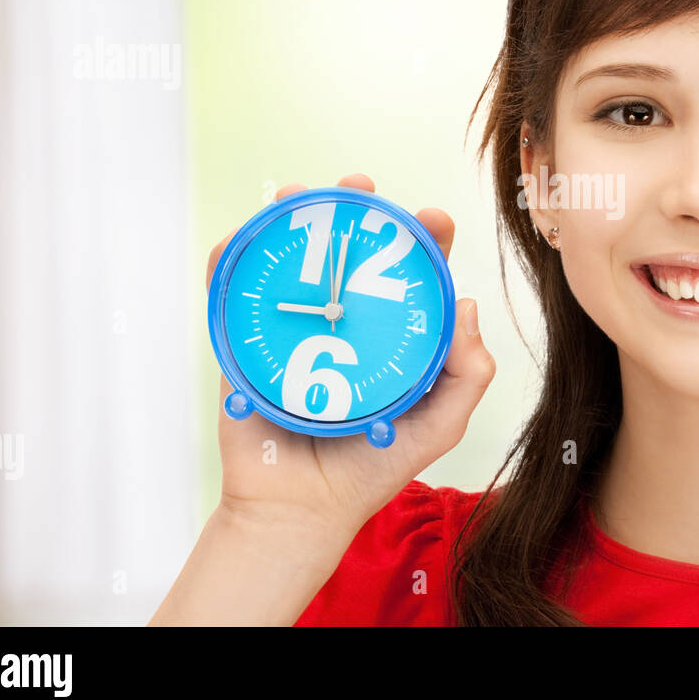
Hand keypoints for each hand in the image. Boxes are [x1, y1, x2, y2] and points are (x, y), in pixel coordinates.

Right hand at [205, 173, 495, 543]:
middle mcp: (345, 318)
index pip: (412, 273)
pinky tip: (240, 240)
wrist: (300, 509)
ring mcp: (295, 326)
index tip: (431, 219)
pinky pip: (234, 294)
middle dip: (356, 209)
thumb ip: (467, 373)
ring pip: (293, 258)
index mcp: (393, 331)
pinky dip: (231, 260)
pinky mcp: (248, 342)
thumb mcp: (439, 424)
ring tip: (295, 195)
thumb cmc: (372, 468)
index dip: (424, 239)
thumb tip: (467, 303)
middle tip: (359, 189)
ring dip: (291, 217)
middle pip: (350, 250)